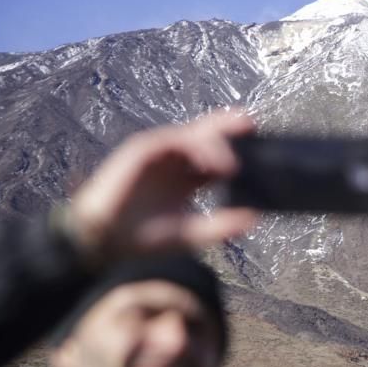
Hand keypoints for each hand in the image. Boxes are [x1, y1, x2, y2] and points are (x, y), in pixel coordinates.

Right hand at [67, 110, 259, 263]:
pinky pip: (173, 141)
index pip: (217, 158)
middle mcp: (175, 163)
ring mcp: (158, 154)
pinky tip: (212, 164)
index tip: (263, 151)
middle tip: (253, 125)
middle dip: (229, 128)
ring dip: (216, 140)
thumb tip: (255, 219)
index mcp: (187, 179)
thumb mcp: (192, 233)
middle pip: (206, 137)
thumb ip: (222, 226)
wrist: (104, 241)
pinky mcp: (142, 150)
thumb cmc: (144, 239)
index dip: (238, 151)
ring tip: (237, 155)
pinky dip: (194, 148)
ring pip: (192, 135)